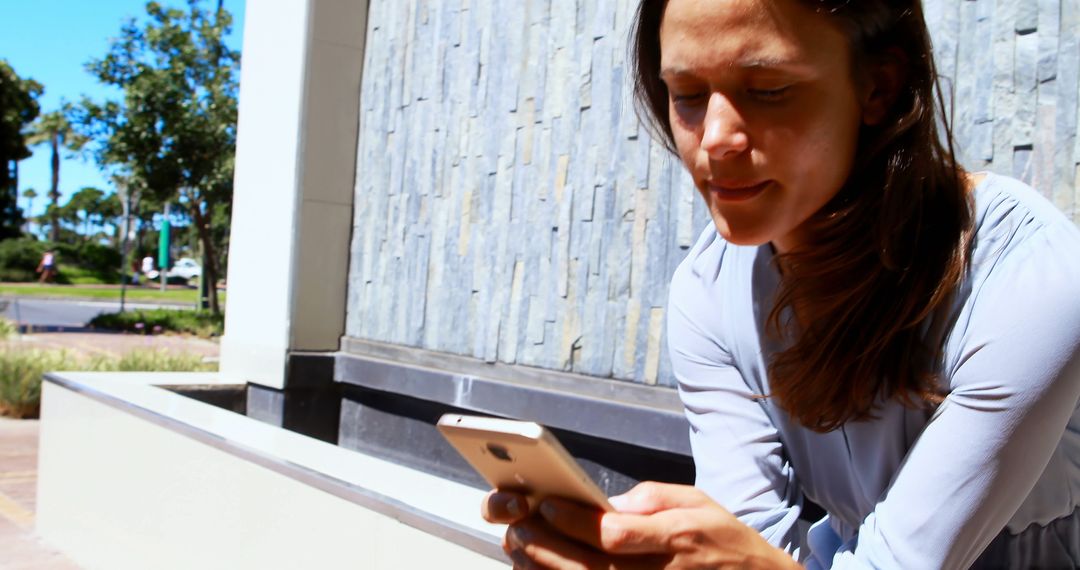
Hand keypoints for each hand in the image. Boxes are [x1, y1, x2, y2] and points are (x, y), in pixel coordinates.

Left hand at [484, 482, 799, 568]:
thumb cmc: (725, 542)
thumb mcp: (698, 502)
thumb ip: (651, 499)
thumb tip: (605, 502)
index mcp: (677, 536)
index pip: (614, 533)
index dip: (575, 521)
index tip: (548, 503)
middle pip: (591, 566)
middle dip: (549, 547)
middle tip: (521, 527)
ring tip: (522, 550)